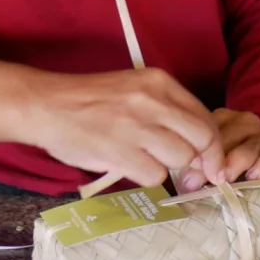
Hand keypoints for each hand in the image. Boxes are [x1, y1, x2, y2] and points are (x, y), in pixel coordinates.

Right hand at [24, 67, 224, 188]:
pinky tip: (128, 166)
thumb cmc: (89, 100)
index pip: (205, 116)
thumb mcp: (133, 89)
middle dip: (202, 161)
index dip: (212, 145)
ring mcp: (138, 126)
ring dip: (169, 168)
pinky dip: (146, 177)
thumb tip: (196, 148)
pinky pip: (155, 176)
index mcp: (158, 81)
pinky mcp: (122, 151)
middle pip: (202, 139)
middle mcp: (153, 100)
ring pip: (181, 158)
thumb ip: (164, 110)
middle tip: (191, 175)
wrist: (46, 104)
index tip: (210, 163)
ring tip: (146, 162)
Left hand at [178, 109, 259, 191]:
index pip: (207, 131)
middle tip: (198, 185)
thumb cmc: (238, 165)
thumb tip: (184, 185)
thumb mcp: (218, 160)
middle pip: (225, 139)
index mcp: (224, 119)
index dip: (195, 155)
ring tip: (222, 181)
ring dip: (233, 165)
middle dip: (210, 163)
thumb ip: (200, 166)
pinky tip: (253, 177)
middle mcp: (246, 122)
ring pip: (248, 148)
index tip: (185, 178)